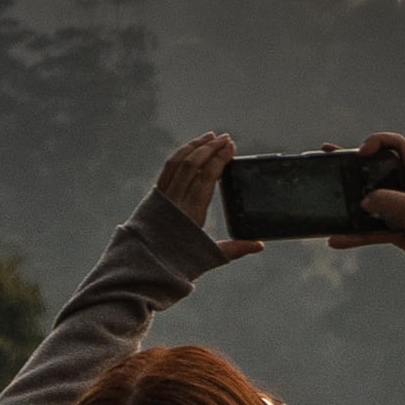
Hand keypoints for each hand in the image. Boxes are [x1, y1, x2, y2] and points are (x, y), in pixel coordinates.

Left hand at [150, 133, 263, 261]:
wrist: (144, 267)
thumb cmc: (180, 263)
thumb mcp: (209, 255)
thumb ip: (235, 248)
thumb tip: (260, 245)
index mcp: (193, 213)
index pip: (208, 177)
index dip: (220, 159)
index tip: (231, 147)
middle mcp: (177, 201)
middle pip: (193, 164)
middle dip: (210, 148)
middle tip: (226, 138)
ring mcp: (163, 196)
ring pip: (178, 162)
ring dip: (195, 146)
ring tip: (209, 137)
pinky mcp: (154, 196)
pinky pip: (167, 169)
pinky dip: (179, 155)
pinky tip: (189, 149)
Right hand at [327, 132, 404, 285]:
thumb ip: (388, 201)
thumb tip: (362, 202)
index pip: (397, 146)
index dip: (378, 142)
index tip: (362, 152)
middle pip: (375, 171)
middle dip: (353, 165)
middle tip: (330, 156)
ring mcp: (400, 209)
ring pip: (369, 202)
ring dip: (349, 202)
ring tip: (328, 198)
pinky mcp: (395, 230)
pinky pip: (370, 230)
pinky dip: (354, 235)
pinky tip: (336, 239)